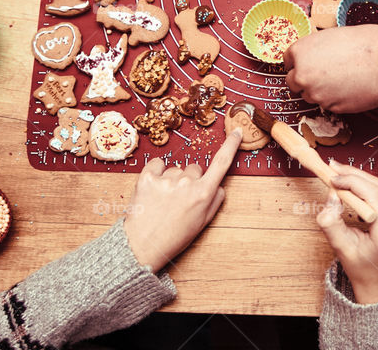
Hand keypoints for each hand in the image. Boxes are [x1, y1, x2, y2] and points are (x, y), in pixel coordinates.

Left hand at [123, 128, 241, 272]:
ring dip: (171, 180)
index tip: (236, 131)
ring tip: (163, 200)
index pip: (222, 163)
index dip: (231, 145)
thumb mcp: (202, 223)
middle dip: (190, 179)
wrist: (141, 246)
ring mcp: (166, 179)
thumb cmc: (173, 236)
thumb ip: (214, 200)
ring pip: (175, 169)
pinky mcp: (147, 177)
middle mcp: (187, 183)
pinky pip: (157, 164)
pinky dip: (156, 173)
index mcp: (203, 194)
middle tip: (179, 199)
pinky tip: (153, 190)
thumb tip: (218, 184)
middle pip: (195, 168)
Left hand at [283, 25, 377, 112]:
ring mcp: (317, 94)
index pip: (287, 62)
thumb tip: (310, 58)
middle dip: (305, 80)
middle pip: (293, 83)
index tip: (306, 65)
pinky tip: (352, 86)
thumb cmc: (366, 42)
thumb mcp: (332, 36)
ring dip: (321, 90)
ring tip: (343, 77)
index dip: (299, 63)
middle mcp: (303, 75)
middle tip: (324, 74)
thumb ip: (315, 50)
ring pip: (310, 96)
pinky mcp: (333, 108)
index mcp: (300, 51)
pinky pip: (329, 104)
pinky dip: (337, 98)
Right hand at [317, 161, 377, 303]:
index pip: (373, 194)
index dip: (352, 181)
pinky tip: (357, 185)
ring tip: (341, 175)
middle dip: (354, 175)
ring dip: (361, 177)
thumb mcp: (341, 249)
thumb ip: (331, 223)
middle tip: (333, 168)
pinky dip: (371, 184)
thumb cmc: (362, 267)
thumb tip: (331, 196)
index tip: (333, 177)